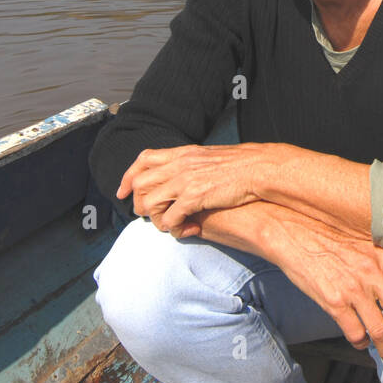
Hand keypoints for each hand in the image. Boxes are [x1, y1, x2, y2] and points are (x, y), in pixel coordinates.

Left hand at [117, 142, 277, 234]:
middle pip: (140, 183)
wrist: (259, 168)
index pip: (144, 159)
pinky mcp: (194, 197)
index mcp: (183, 152)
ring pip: (149, 203)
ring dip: (155, 219)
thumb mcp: (211, 157)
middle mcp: (179, 164)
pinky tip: (187, 230)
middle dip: (138, 203)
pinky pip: (170, 218)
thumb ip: (193, 164)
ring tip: (170, 225)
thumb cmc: (241, 165)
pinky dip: (173, 229)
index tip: (122, 192)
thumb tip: (183, 175)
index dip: (128, 176)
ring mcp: (185, 180)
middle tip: (149, 216)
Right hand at [261, 206, 382, 369]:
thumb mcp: (359, 233)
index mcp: (382, 252)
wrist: (290, 230)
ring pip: (379, 330)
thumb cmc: (324, 229)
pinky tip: (360, 344)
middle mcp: (372, 272)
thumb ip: (378, 251)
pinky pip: (353, 332)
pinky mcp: (333, 302)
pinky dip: (359, 342)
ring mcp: (353, 289)